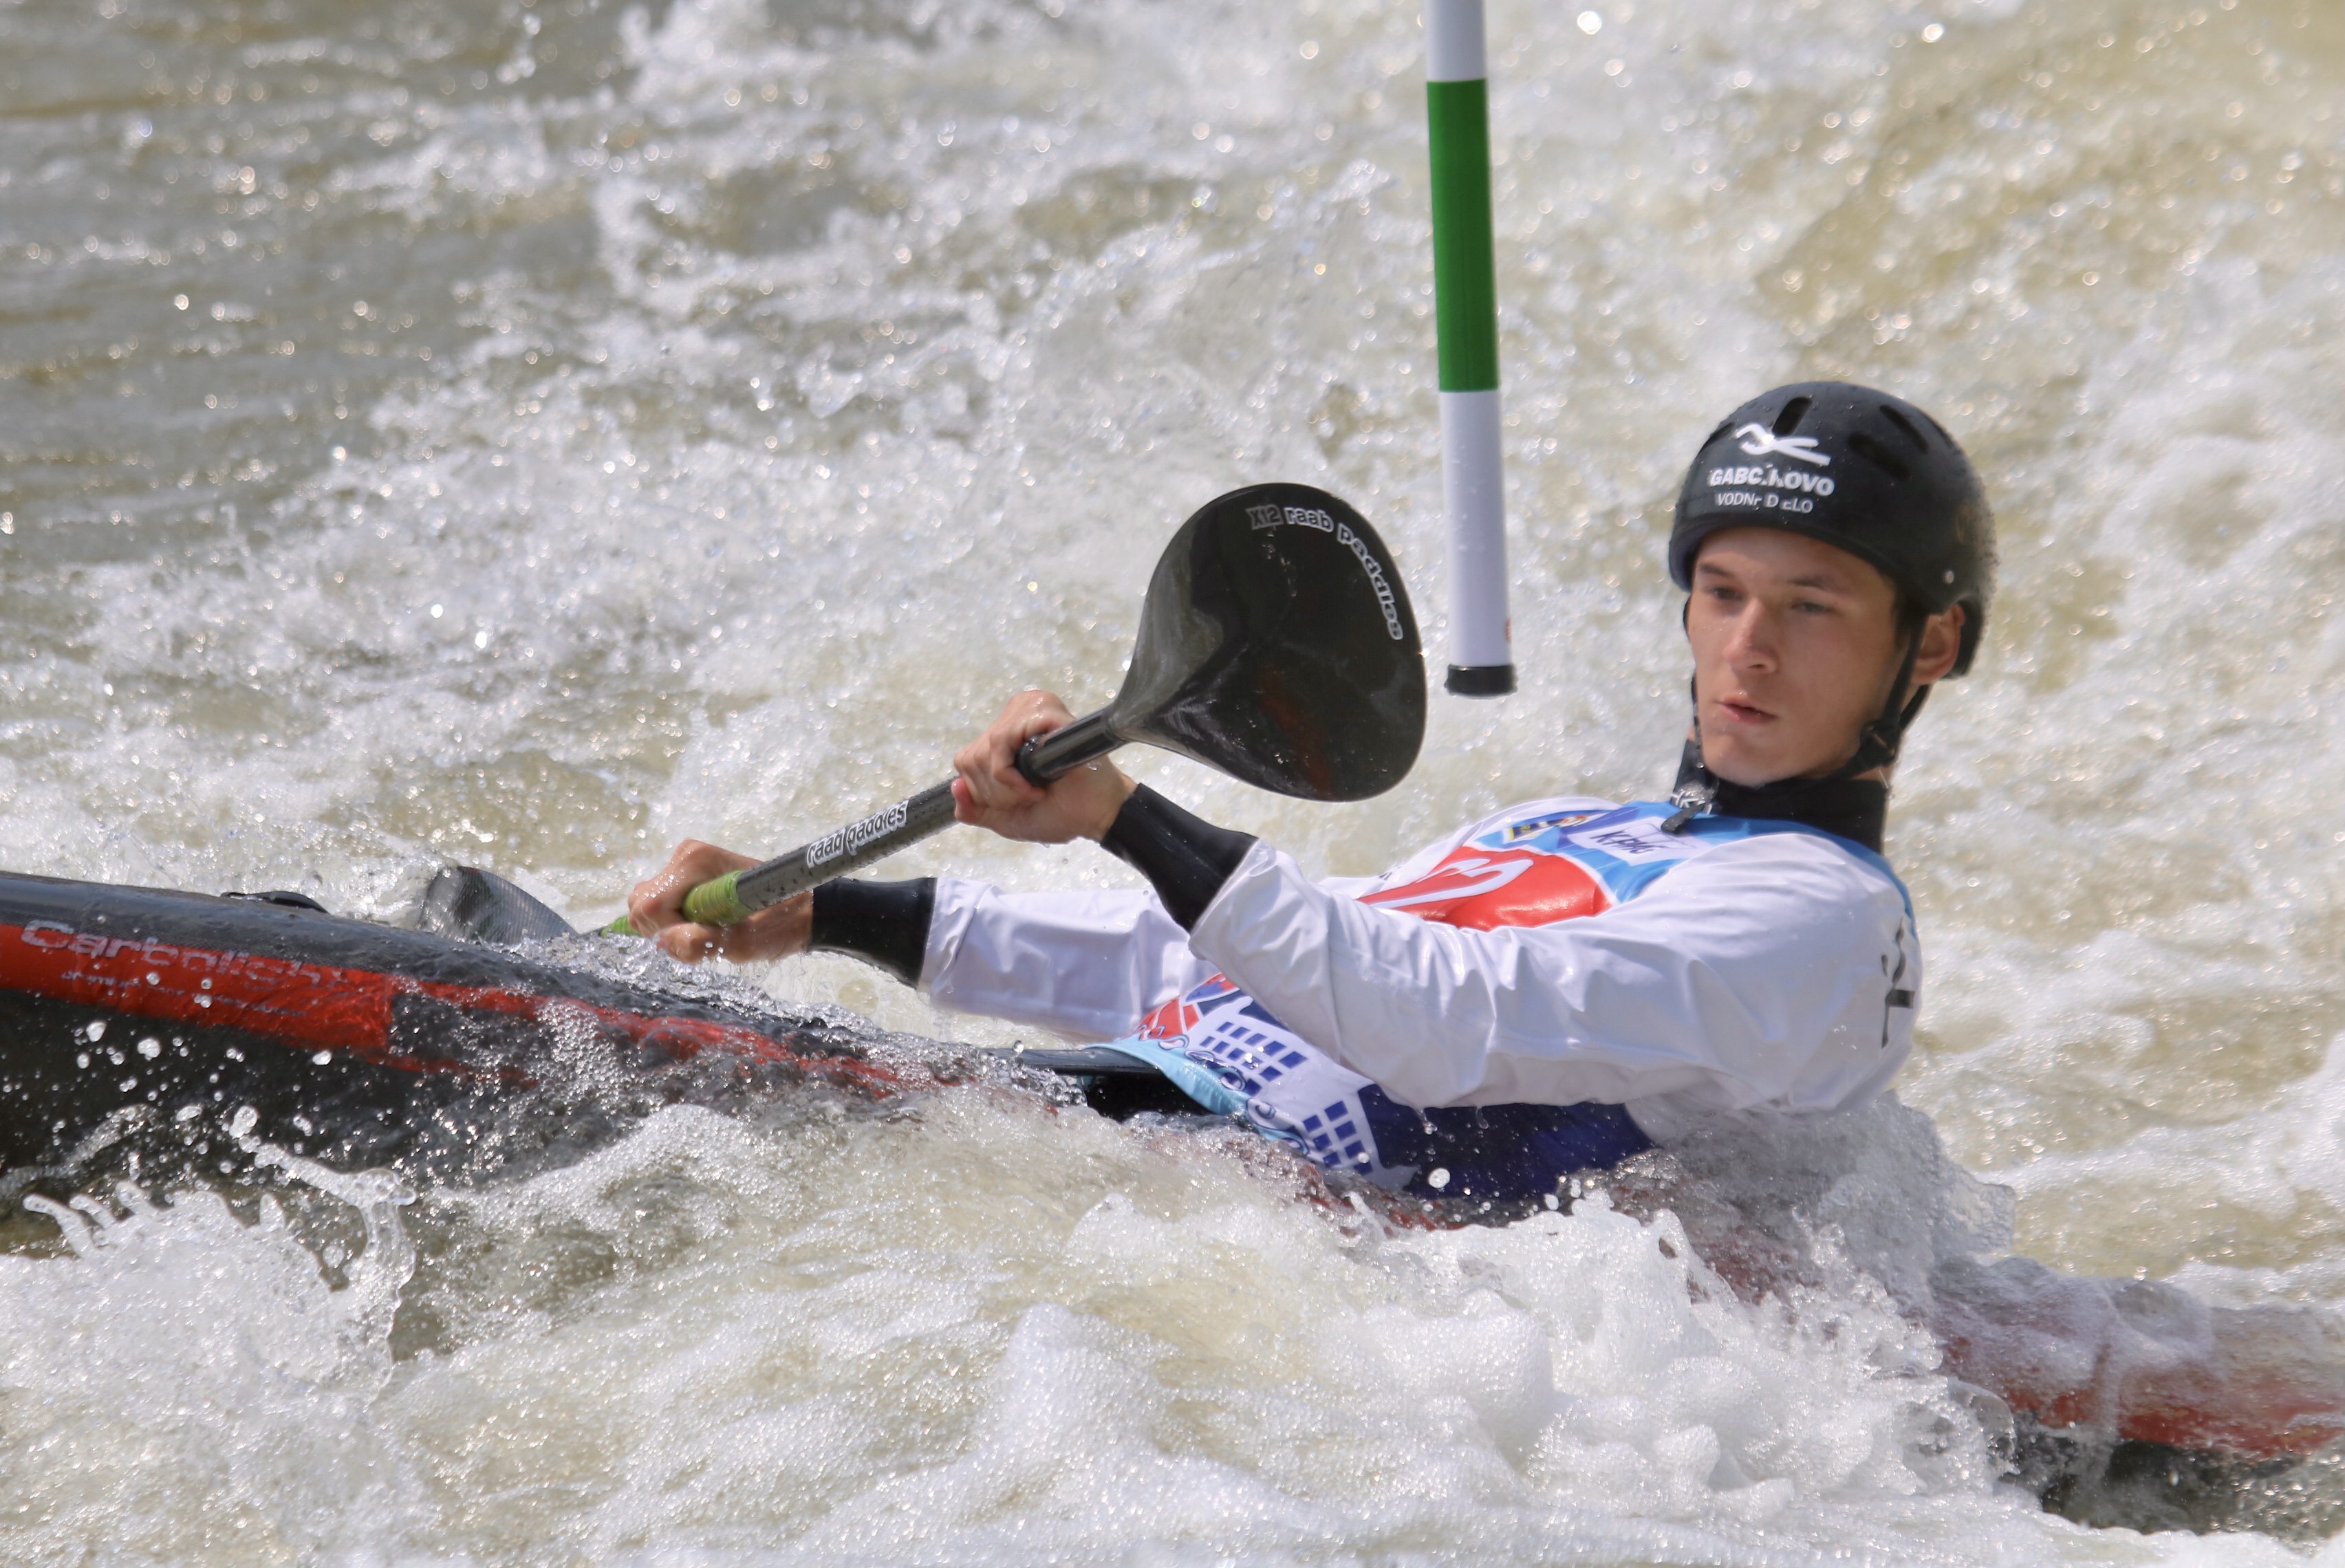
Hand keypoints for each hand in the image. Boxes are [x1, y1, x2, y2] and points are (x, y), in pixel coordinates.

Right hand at [626, 839, 811, 963]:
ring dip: (671, 927)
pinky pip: (660, 905)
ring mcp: (684, 863)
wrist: (802, 909)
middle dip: (665, 930)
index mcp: (695, 862)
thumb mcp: (742, 943)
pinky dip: (676, 921)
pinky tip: (706, 923)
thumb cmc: (778, 925)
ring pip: (646, 906)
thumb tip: (662, 941)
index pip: (648, 906)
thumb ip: (699, 944)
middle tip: (705, 937)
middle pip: (641, 904)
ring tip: (709, 931)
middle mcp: (685, 855)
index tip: (699, 938)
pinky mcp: (686, 874)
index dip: (667, 932)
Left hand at [952, 690, 1135, 843]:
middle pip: (973, 756)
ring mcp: (1031, 710)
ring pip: (987, 747)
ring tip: (1035, 790)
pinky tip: (1037, 783)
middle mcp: (1015, 716)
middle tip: (1030, 796)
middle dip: (997, 791)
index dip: (985, 790)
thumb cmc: (1060, 812)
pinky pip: (1004, 738)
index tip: (1017, 800)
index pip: (966, 760)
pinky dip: (1012, 772)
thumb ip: (976, 809)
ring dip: (1007, 784)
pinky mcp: (1046, 713)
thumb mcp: (1006, 818)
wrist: (1095, 815)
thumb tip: (954, 788)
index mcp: (1005, 735)